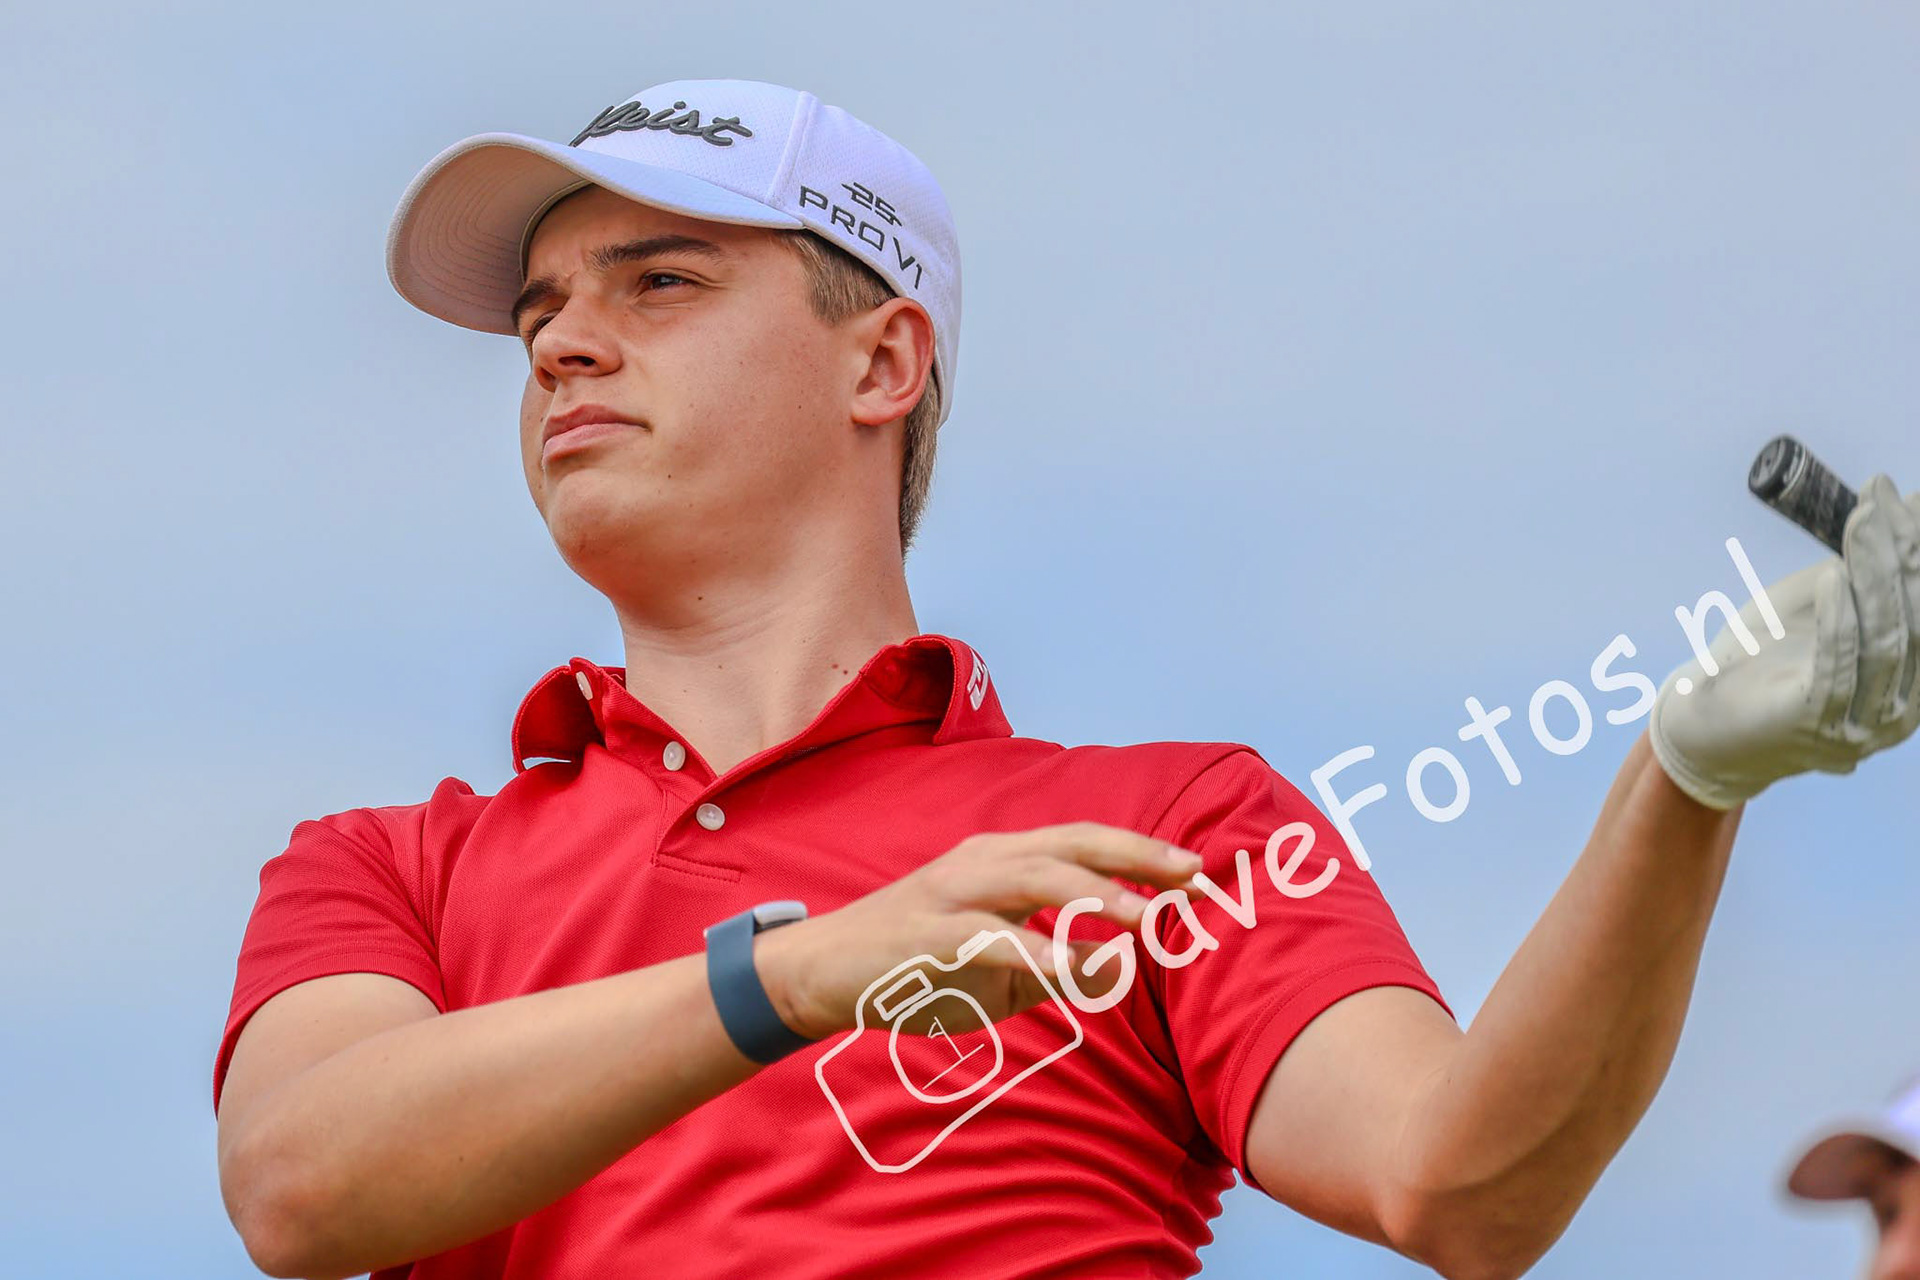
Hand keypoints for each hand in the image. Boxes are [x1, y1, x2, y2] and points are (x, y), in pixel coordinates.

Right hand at [753, 822, 1207, 1040]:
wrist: (823, 972)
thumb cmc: (920, 967)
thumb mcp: (1003, 972)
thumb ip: (1063, 967)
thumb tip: (1126, 968)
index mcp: (1006, 860)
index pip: (1087, 846)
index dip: (1146, 856)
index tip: (1204, 874)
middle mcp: (984, 861)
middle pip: (1071, 844)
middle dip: (1136, 858)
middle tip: (1194, 878)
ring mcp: (953, 892)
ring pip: (1035, 879)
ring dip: (1095, 897)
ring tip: (1147, 921)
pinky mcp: (927, 932)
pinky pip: (988, 937)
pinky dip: (1032, 950)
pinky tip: (1070, 968)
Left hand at [1649, 473, 1919, 808]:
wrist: (1700, 725)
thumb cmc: (1765, 659)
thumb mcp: (1823, 602)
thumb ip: (1867, 567)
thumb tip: (1910, 502)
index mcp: (1911, 681)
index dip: (1918, 552)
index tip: (1899, 495)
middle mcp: (1900, 711)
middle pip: (1917, 621)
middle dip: (1903, 553)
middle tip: (1879, 498)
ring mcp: (1861, 725)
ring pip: (1885, 641)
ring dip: (1874, 575)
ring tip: (1861, 522)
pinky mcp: (1815, 727)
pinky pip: (1837, 668)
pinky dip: (1839, 619)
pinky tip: (1833, 577)